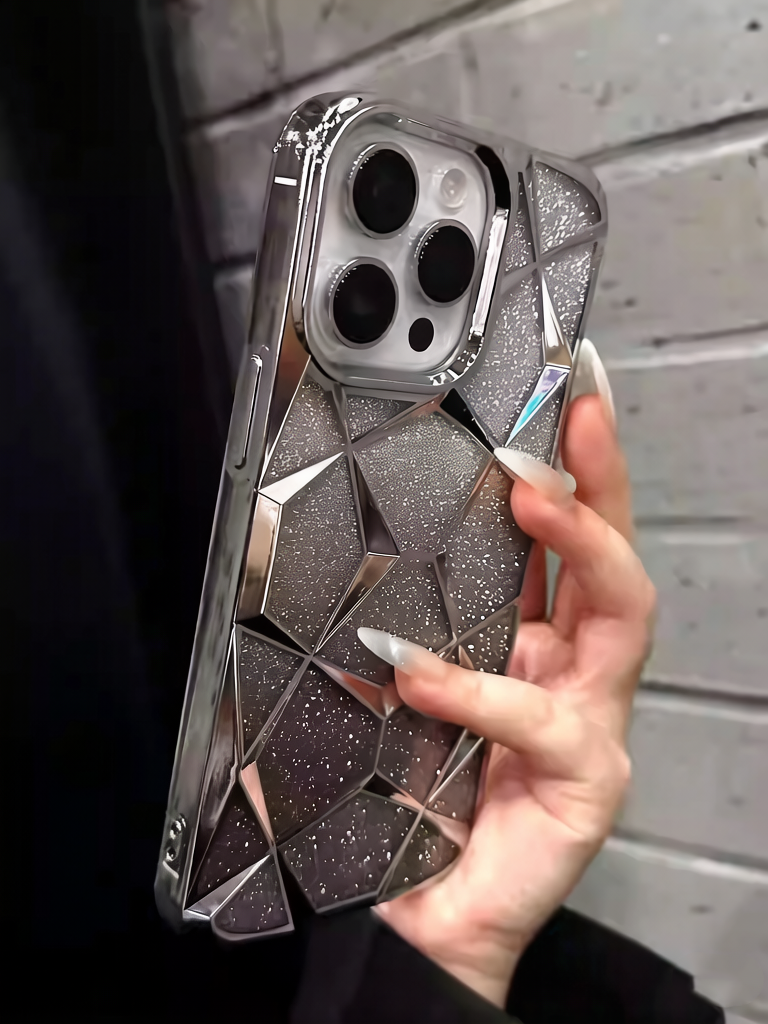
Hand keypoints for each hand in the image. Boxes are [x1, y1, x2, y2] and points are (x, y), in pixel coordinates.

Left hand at [359, 372, 655, 1006]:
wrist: (420, 913)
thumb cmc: (411, 802)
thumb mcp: (402, 694)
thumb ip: (404, 635)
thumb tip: (355, 571)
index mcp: (530, 649)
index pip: (559, 549)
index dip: (568, 474)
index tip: (559, 399)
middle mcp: (571, 676)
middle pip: (613, 561)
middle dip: (602, 481)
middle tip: (579, 415)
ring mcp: (589, 725)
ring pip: (620, 617)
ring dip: (582, 545)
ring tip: (532, 493)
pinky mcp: (584, 784)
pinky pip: (541, 720)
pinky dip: (479, 688)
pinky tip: (420, 672)